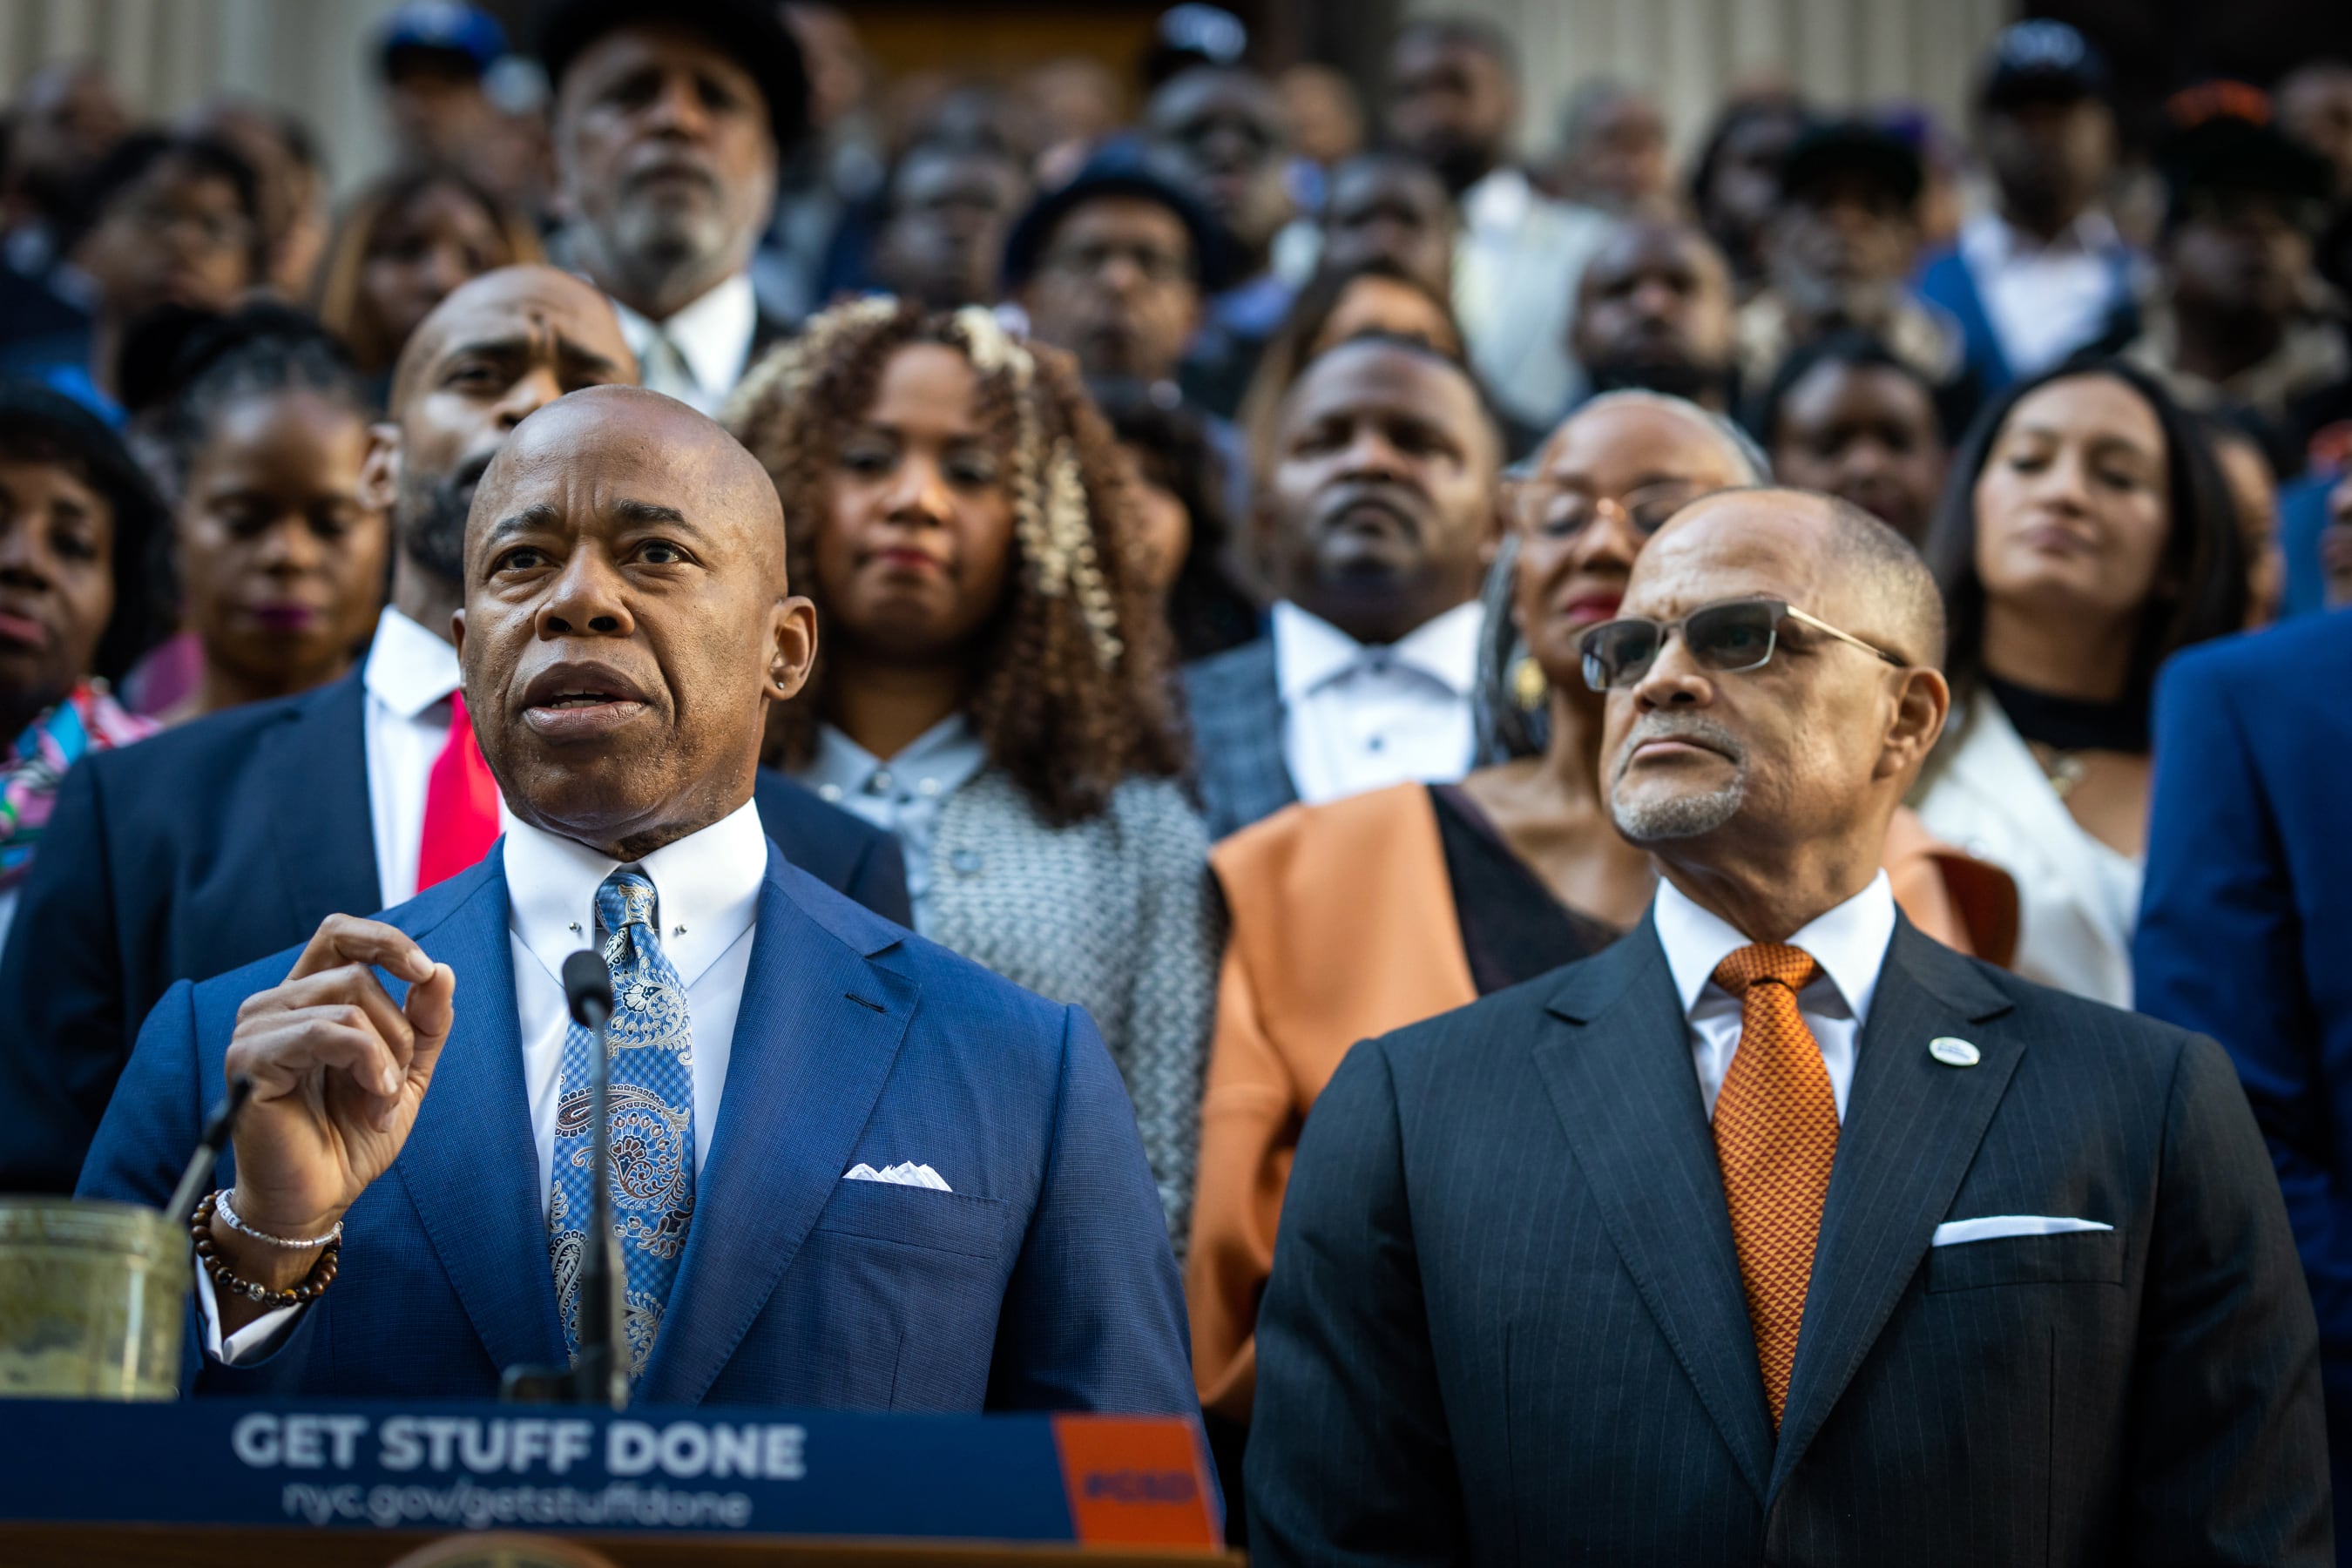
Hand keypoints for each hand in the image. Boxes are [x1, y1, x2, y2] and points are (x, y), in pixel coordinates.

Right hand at [212, 916, 454, 1316]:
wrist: (319, 1197)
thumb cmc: (352, 1135)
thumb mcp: (406, 1071)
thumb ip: (426, 1021)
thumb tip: (441, 971)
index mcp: (308, 998)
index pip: (339, 934)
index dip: (384, 940)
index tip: (424, 971)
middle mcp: (275, 1005)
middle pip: (356, 973)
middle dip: (399, 1029)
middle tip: (395, 1082)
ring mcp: (257, 1029)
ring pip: (348, 1001)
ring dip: (385, 1056)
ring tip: (379, 1102)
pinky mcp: (249, 1058)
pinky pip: (327, 1031)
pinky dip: (367, 1064)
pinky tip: (372, 1103)